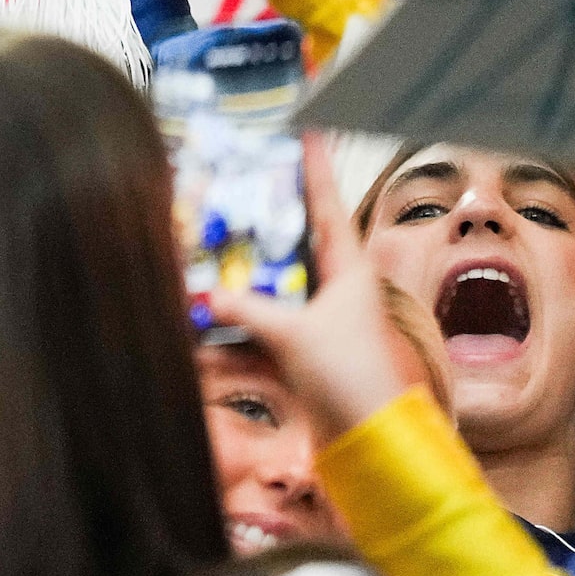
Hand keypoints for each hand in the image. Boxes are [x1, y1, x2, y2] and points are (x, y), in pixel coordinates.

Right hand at [205, 137, 435, 439]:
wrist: (372, 442)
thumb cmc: (350, 376)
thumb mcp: (294, 334)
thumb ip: (246, 308)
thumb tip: (203, 293)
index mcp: (349, 272)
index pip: (328, 207)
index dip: (315, 170)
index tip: (305, 133)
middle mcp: (335, 290)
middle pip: (293, 243)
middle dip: (262, 221)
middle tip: (231, 190)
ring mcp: (319, 322)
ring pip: (272, 286)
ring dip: (240, 277)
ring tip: (204, 252)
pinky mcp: (304, 354)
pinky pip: (261, 328)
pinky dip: (234, 329)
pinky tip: (202, 330)